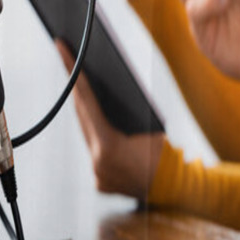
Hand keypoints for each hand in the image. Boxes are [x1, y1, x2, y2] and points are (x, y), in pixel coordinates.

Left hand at [57, 41, 163, 198]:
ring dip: (85, 112)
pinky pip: (94, 152)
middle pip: (81, 117)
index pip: (86, 101)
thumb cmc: (167, 154)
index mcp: (108, 147)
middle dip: (75, 89)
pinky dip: (96, 136)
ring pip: (86, 135)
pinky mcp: (101, 182)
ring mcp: (98, 174)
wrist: (176, 188)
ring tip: (80, 86)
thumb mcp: (149, 125)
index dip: (74, 73)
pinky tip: (94, 118)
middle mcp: (97, 162)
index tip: (62, 51)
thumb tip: (107, 90)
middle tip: (67, 60)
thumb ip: (126, 112)